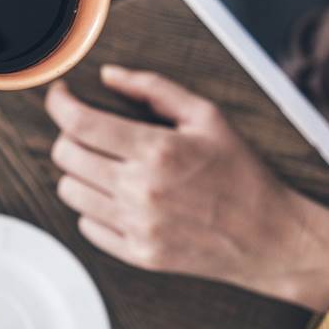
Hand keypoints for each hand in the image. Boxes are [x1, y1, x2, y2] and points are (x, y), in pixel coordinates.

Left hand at [45, 65, 328, 311]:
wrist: (269, 237)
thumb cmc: (240, 172)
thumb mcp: (206, 116)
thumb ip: (153, 88)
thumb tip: (108, 75)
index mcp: (158, 150)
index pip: (79, 123)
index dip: (59, 103)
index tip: (60, 96)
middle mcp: (141, 190)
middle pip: (65, 155)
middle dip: (69, 135)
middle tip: (88, 130)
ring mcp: (137, 226)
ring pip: (69, 191)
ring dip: (79, 172)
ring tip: (106, 164)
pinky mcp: (138, 254)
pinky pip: (86, 226)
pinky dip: (93, 207)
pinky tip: (118, 196)